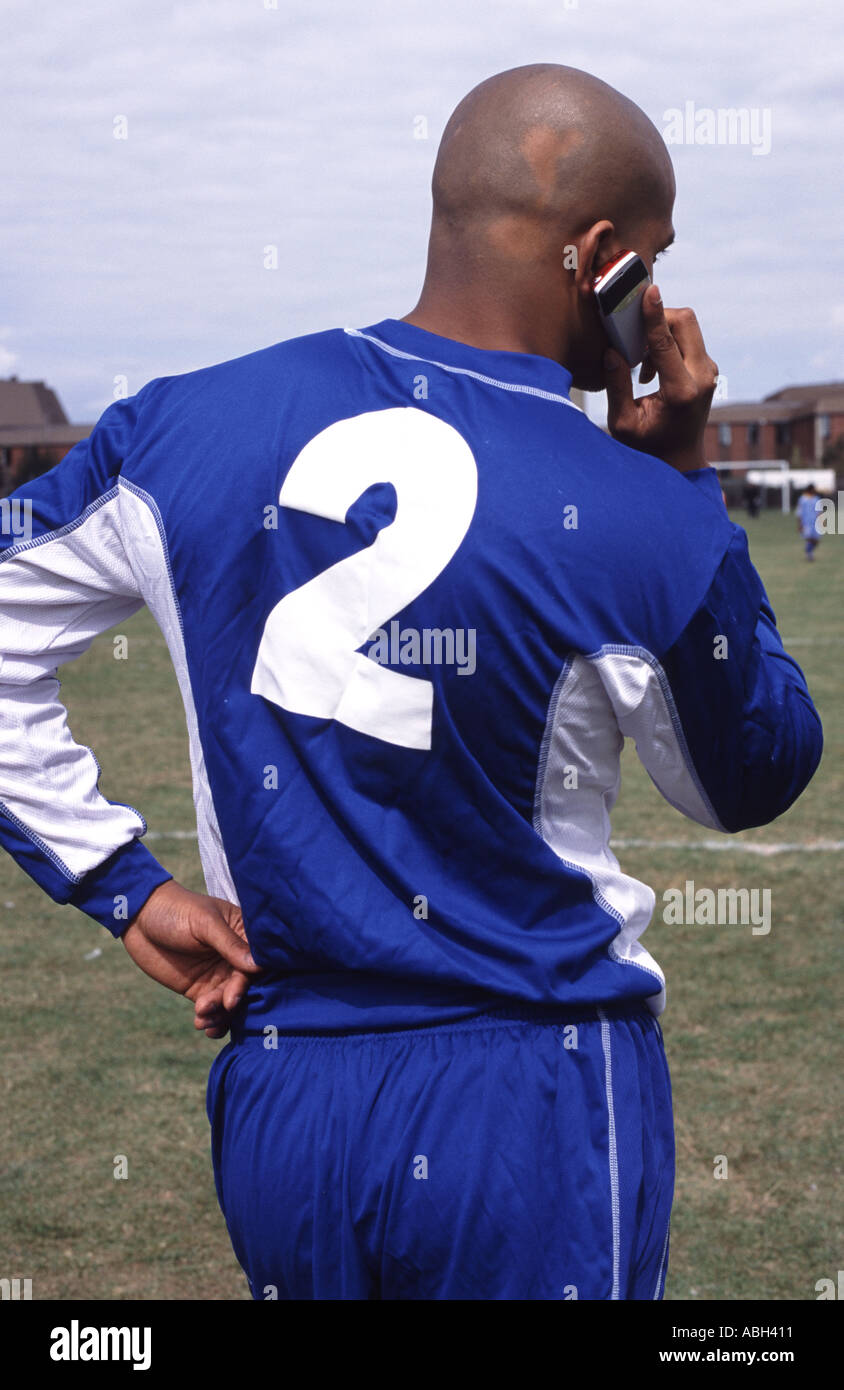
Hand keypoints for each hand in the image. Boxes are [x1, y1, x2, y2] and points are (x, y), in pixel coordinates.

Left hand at [121, 880, 261, 1038]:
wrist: (140, 918)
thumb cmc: (176, 910)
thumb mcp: (204, 923)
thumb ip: (230, 944)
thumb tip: (258, 966)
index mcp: (243, 934)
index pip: (258, 960)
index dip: (251, 978)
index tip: (236, 992)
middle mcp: (235, 957)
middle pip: (245, 985)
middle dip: (233, 998)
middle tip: (222, 1004)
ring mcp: (219, 975)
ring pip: (230, 1001)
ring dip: (220, 1014)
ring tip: (202, 1015)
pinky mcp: (200, 990)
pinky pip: (212, 1009)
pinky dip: (211, 1020)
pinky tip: (201, 1024)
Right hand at [603, 284, 718, 472]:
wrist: (680, 459)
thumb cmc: (648, 446)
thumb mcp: (623, 423)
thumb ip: (616, 387)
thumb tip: (612, 351)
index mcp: (681, 392)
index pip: (666, 343)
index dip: (654, 315)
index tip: (649, 291)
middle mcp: (702, 377)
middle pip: (686, 321)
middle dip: (658, 317)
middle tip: (633, 334)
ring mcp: (709, 371)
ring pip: (687, 326)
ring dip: (660, 332)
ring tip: (641, 365)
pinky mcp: (708, 367)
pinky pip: (688, 338)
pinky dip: (666, 342)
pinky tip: (650, 369)